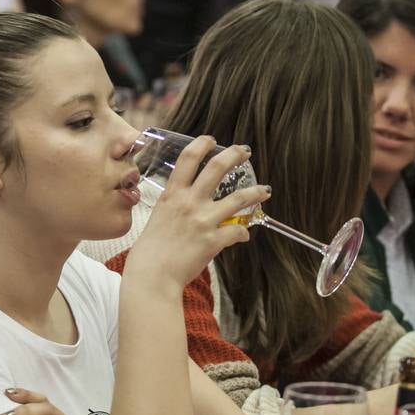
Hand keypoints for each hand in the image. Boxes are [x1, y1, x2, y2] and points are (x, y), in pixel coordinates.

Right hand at [125, 136, 269, 290]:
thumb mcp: (158, 219)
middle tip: (244, 151)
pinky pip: (237, 230)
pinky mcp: (213, 240)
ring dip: (256, 192)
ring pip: (238, 197)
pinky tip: (245, 234)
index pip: (188, 159)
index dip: (202, 144)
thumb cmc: (150, 251)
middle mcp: (189, 202)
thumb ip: (174, 209)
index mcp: (172, 195)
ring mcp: (203, 220)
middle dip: (235, 155)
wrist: (152, 275)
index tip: (211, 140)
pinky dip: (243, 232)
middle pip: (217, 167)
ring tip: (265, 190)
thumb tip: (187, 210)